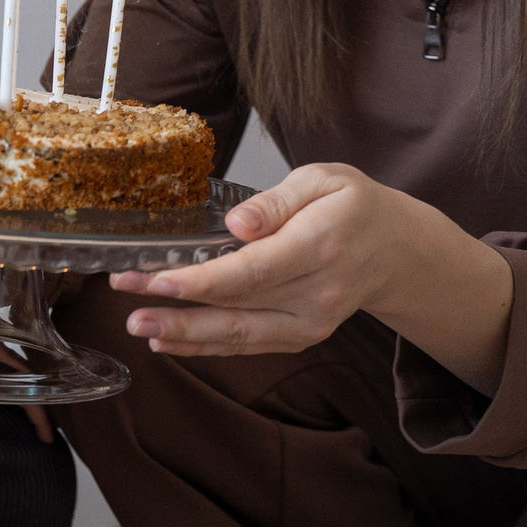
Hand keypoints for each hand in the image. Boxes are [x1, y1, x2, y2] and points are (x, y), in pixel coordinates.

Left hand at [109, 162, 512, 391]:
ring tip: (139, 329)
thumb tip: (238, 224)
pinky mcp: (302, 336)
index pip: (253, 271)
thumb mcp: (324, 179)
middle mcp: (317, 294)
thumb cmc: (354, 206)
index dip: (202, 281)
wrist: (397, 250)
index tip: (159, 281)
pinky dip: (208, 346)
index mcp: (319, 246)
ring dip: (186, 336)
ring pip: (241, 335)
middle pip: (239, 308)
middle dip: (178, 311)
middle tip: (129, 309)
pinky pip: (250, 344)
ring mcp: (311, 322)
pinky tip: (169, 343)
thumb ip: (277, 201)